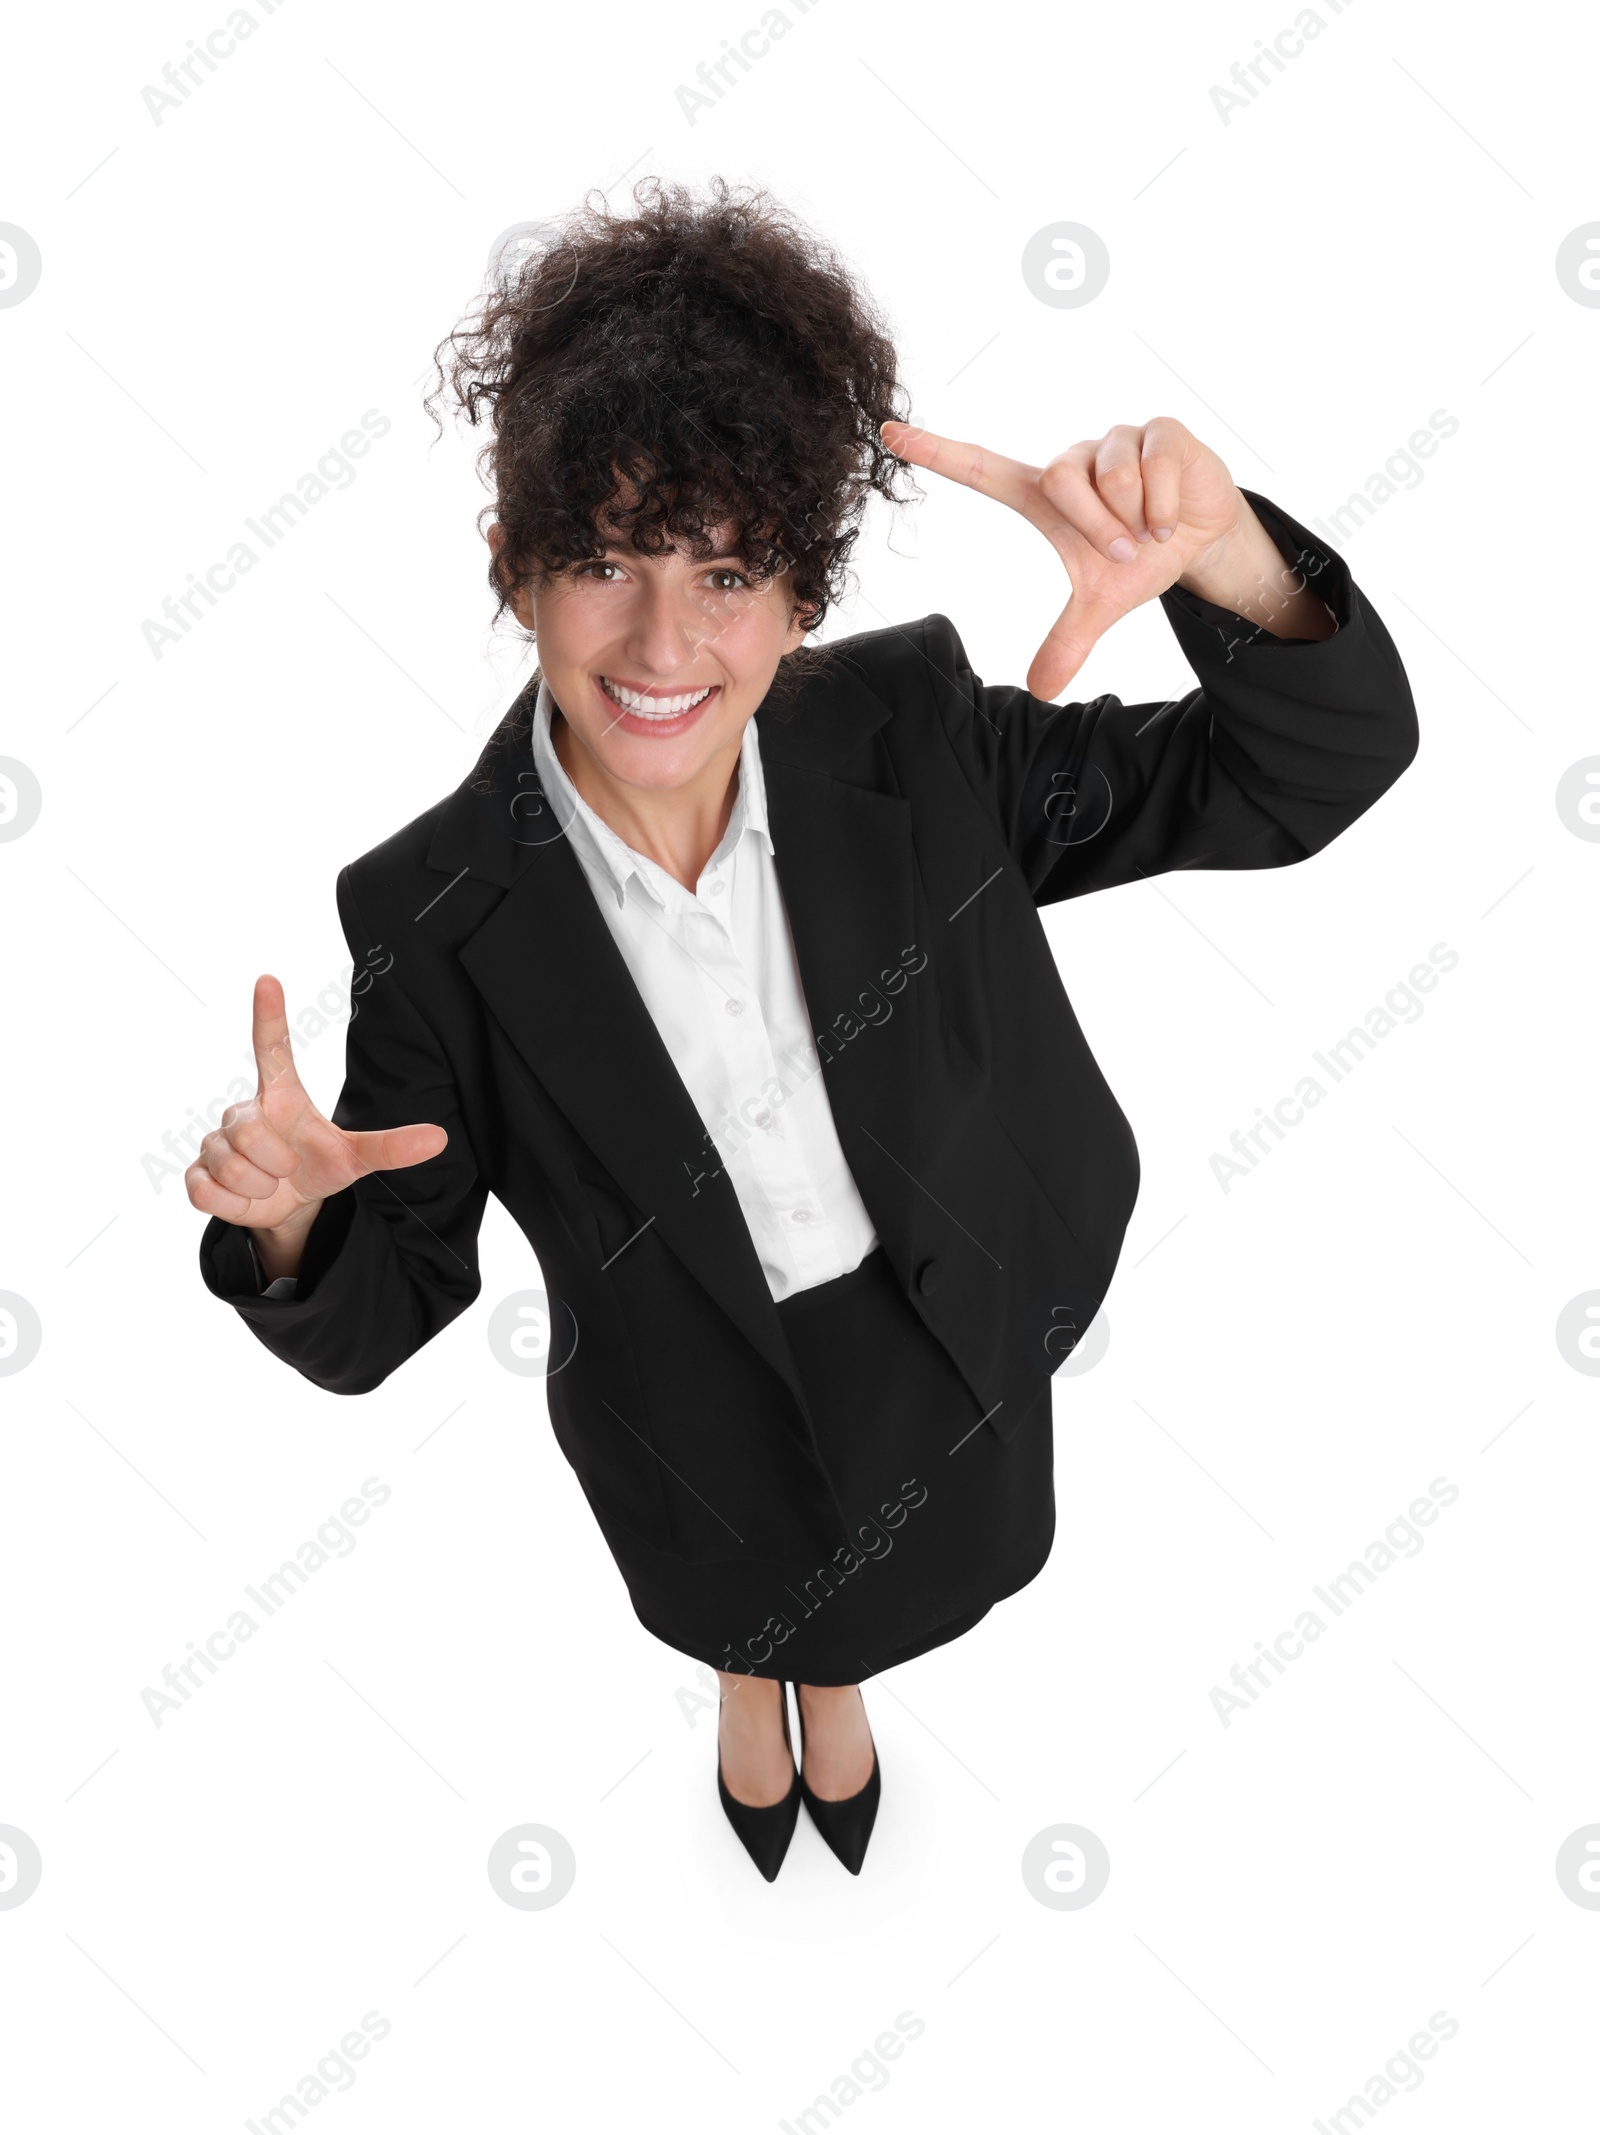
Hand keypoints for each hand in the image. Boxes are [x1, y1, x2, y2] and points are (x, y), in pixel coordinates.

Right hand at [186, 975, 447, 1256]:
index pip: (273, 1048)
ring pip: (232, 1168)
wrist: (288, 1204)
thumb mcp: (356, 1158)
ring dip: (258, 1187)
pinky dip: (234, 1204)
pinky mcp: (196, 1173)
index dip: (269, 1016)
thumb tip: (440, 1137)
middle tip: (287, 1168)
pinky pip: (206, 1191)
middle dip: (276, 1163)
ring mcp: (216, 1140)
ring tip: (268, 1182)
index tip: (269, 979)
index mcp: (282, 1096)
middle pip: (250, 1134)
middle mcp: (244, 1111)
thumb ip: (392, 1146)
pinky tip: (244, 1196)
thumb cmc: (318, 1165)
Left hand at [880, 414, 1245, 697]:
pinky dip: (1164, 506)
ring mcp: (1116, 440)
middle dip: (1095, 527)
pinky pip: (1153, 465)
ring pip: (1110, 476)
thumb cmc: (1139, 558)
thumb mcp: (1100, 606)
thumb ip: (1067, 642)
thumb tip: (1041, 690)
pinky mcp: (1159, 431)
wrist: (1201, 539)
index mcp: (1046, 493)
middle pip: (1059, 480)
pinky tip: (1172, 519)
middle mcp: (1073, 460)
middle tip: (1122, 550)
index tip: (887, 435)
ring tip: (1150, 530)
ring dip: (1135, 519)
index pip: (980, 468)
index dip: (935, 452)